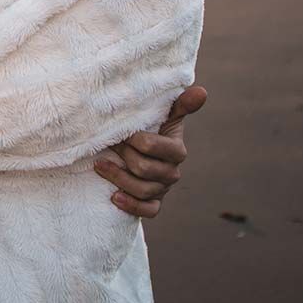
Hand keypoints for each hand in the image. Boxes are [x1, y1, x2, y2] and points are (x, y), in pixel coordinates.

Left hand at [94, 84, 207, 217]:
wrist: (142, 150)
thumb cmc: (151, 128)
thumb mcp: (164, 115)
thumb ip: (180, 105)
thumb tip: (202, 91)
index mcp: (176, 150)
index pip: (153, 147)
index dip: (134, 141)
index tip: (119, 133)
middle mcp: (172, 171)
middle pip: (145, 170)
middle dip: (123, 157)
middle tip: (108, 146)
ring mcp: (164, 189)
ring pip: (144, 191)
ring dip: (118, 178)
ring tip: (100, 164)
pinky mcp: (155, 203)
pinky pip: (148, 211)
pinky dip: (131, 205)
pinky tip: (114, 197)